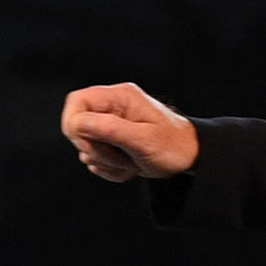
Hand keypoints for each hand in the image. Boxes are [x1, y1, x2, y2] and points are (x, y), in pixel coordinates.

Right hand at [61, 82, 199, 181]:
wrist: (190, 157)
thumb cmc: (173, 146)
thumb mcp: (143, 139)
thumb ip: (110, 129)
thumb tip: (77, 123)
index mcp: (119, 97)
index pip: (76, 102)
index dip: (75, 126)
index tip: (91, 146)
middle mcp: (112, 106)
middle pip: (76, 126)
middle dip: (94, 149)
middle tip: (120, 158)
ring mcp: (110, 123)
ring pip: (84, 146)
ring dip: (104, 162)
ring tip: (130, 162)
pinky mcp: (110, 140)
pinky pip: (94, 157)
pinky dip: (108, 168)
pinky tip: (129, 166)